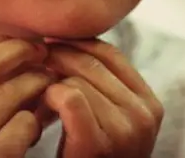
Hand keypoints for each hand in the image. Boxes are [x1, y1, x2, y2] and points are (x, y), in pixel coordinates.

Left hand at [43, 39, 163, 157]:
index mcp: (150, 104)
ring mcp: (124, 130)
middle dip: (59, 57)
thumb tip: (69, 41)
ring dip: (50, 81)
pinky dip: (50, 97)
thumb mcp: (110, 120)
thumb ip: (103, 86)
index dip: (79, 44)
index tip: (53, 43)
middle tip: (35, 58)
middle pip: (92, 64)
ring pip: (78, 80)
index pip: (112, 55)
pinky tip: (41, 107)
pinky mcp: (98, 144)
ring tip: (35, 88)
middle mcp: (143, 115)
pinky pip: (69, 97)